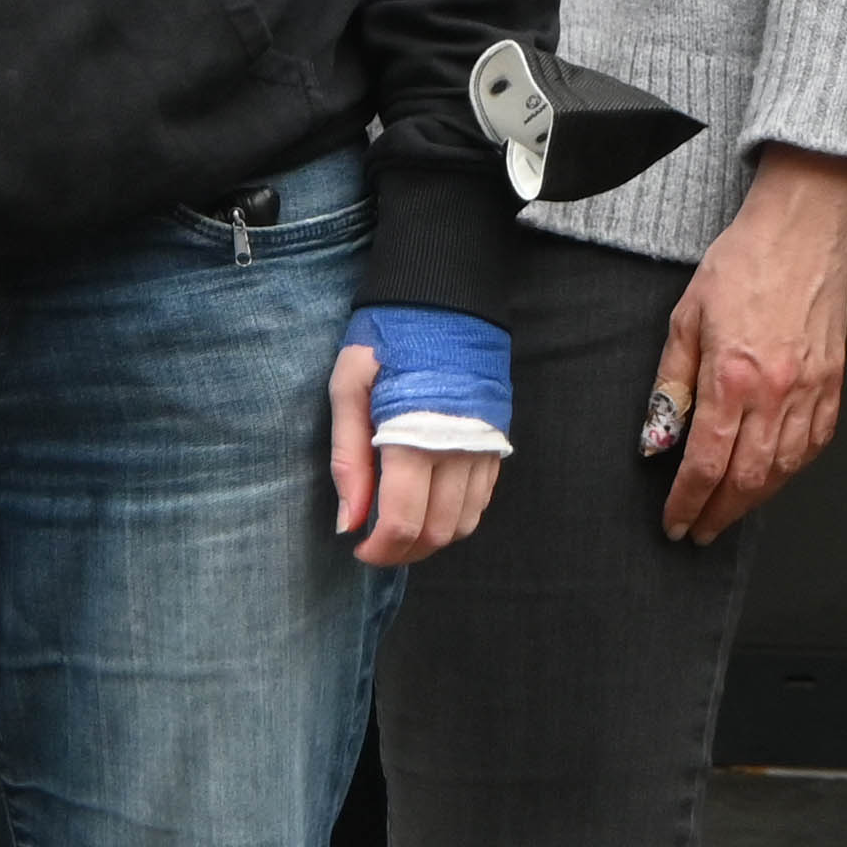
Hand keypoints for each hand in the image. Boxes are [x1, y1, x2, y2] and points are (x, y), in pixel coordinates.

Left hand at [327, 343, 503, 568]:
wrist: (446, 294)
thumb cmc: (387, 338)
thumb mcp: (349, 388)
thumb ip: (347, 459)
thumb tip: (348, 523)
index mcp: (414, 437)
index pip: (404, 522)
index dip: (379, 550)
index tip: (357, 547)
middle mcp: (458, 448)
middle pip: (437, 530)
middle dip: (403, 551)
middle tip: (374, 542)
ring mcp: (485, 443)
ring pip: (466, 521)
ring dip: (432, 537)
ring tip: (401, 526)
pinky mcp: (498, 436)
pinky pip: (484, 497)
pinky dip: (457, 514)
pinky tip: (430, 501)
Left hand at [658, 147, 846, 542]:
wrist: (803, 225)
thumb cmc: (743, 261)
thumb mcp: (685, 318)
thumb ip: (671, 384)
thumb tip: (657, 440)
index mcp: (732, 377)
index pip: (705, 464)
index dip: (687, 503)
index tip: (674, 523)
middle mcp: (776, 392)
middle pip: (748, 479)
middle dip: (719, 513)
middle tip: (700, 530)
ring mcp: (812, 388)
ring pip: (786, 469)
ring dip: (756, 500)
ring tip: (732, 510)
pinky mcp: (836, 380)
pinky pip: (817, 442)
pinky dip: (796, 469)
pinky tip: (778, 475)